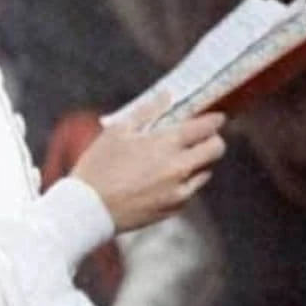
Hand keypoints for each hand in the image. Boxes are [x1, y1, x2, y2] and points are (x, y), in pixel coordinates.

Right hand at [71, 92, 225, 233]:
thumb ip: (147, 111)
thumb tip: (167, 96)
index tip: (215, 117)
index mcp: (166, 144)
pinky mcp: (175, 208)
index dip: (214, 119)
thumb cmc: (98, 166)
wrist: (89, 209)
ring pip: (207, 171)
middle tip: (200, 137)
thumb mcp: (117, 132)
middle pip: (217, 149)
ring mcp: (180, 190)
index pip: (206, 127)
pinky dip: (184, 182)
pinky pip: (191, 190)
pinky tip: (162, 180)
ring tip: (176, 159)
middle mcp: (179, 167)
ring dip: (198, 162)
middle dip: (213, 139)